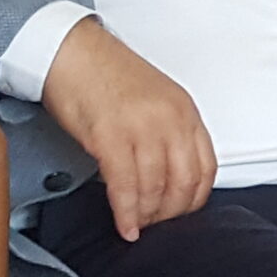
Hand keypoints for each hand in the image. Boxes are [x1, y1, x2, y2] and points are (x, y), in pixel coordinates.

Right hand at [40, 19, 216, 239]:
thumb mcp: (155, 101)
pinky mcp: (110, 136)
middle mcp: (170, 119)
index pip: (206, 167)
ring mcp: (142, 127)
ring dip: (146, 215)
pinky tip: (124, 225)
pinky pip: (125, 186)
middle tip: (156, 224)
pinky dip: (125, 212)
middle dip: (170, 212)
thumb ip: (169, 133)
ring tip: (136, 225)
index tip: (181, 211)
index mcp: (185, 110)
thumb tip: (168, 177)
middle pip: (184, 182)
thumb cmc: (106, 74)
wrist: (70, 50)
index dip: (194, 198)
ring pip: (155, 188)